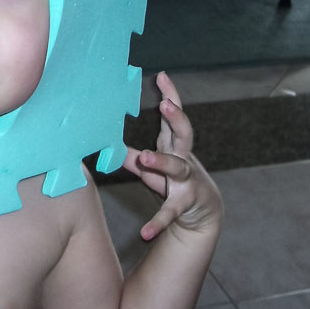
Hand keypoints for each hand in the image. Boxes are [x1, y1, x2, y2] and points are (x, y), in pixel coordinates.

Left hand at [123, 72, 222, 240]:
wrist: (203, 214)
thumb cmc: (174, 182)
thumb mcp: (153, 166)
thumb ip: (131, 154)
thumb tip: (106, 141)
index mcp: (175, 146)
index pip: (174, 117)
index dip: (170, 96)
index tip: (162, 76)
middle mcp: (184, 160)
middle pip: (184, 134)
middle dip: (176, 118)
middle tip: (166, 104)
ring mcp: (187, 182)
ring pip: (177, 168)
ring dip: (161, 161)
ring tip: (144, 156)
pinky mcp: (184, 205)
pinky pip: (169, 213)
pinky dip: (157, 222)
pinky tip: (144, 232)